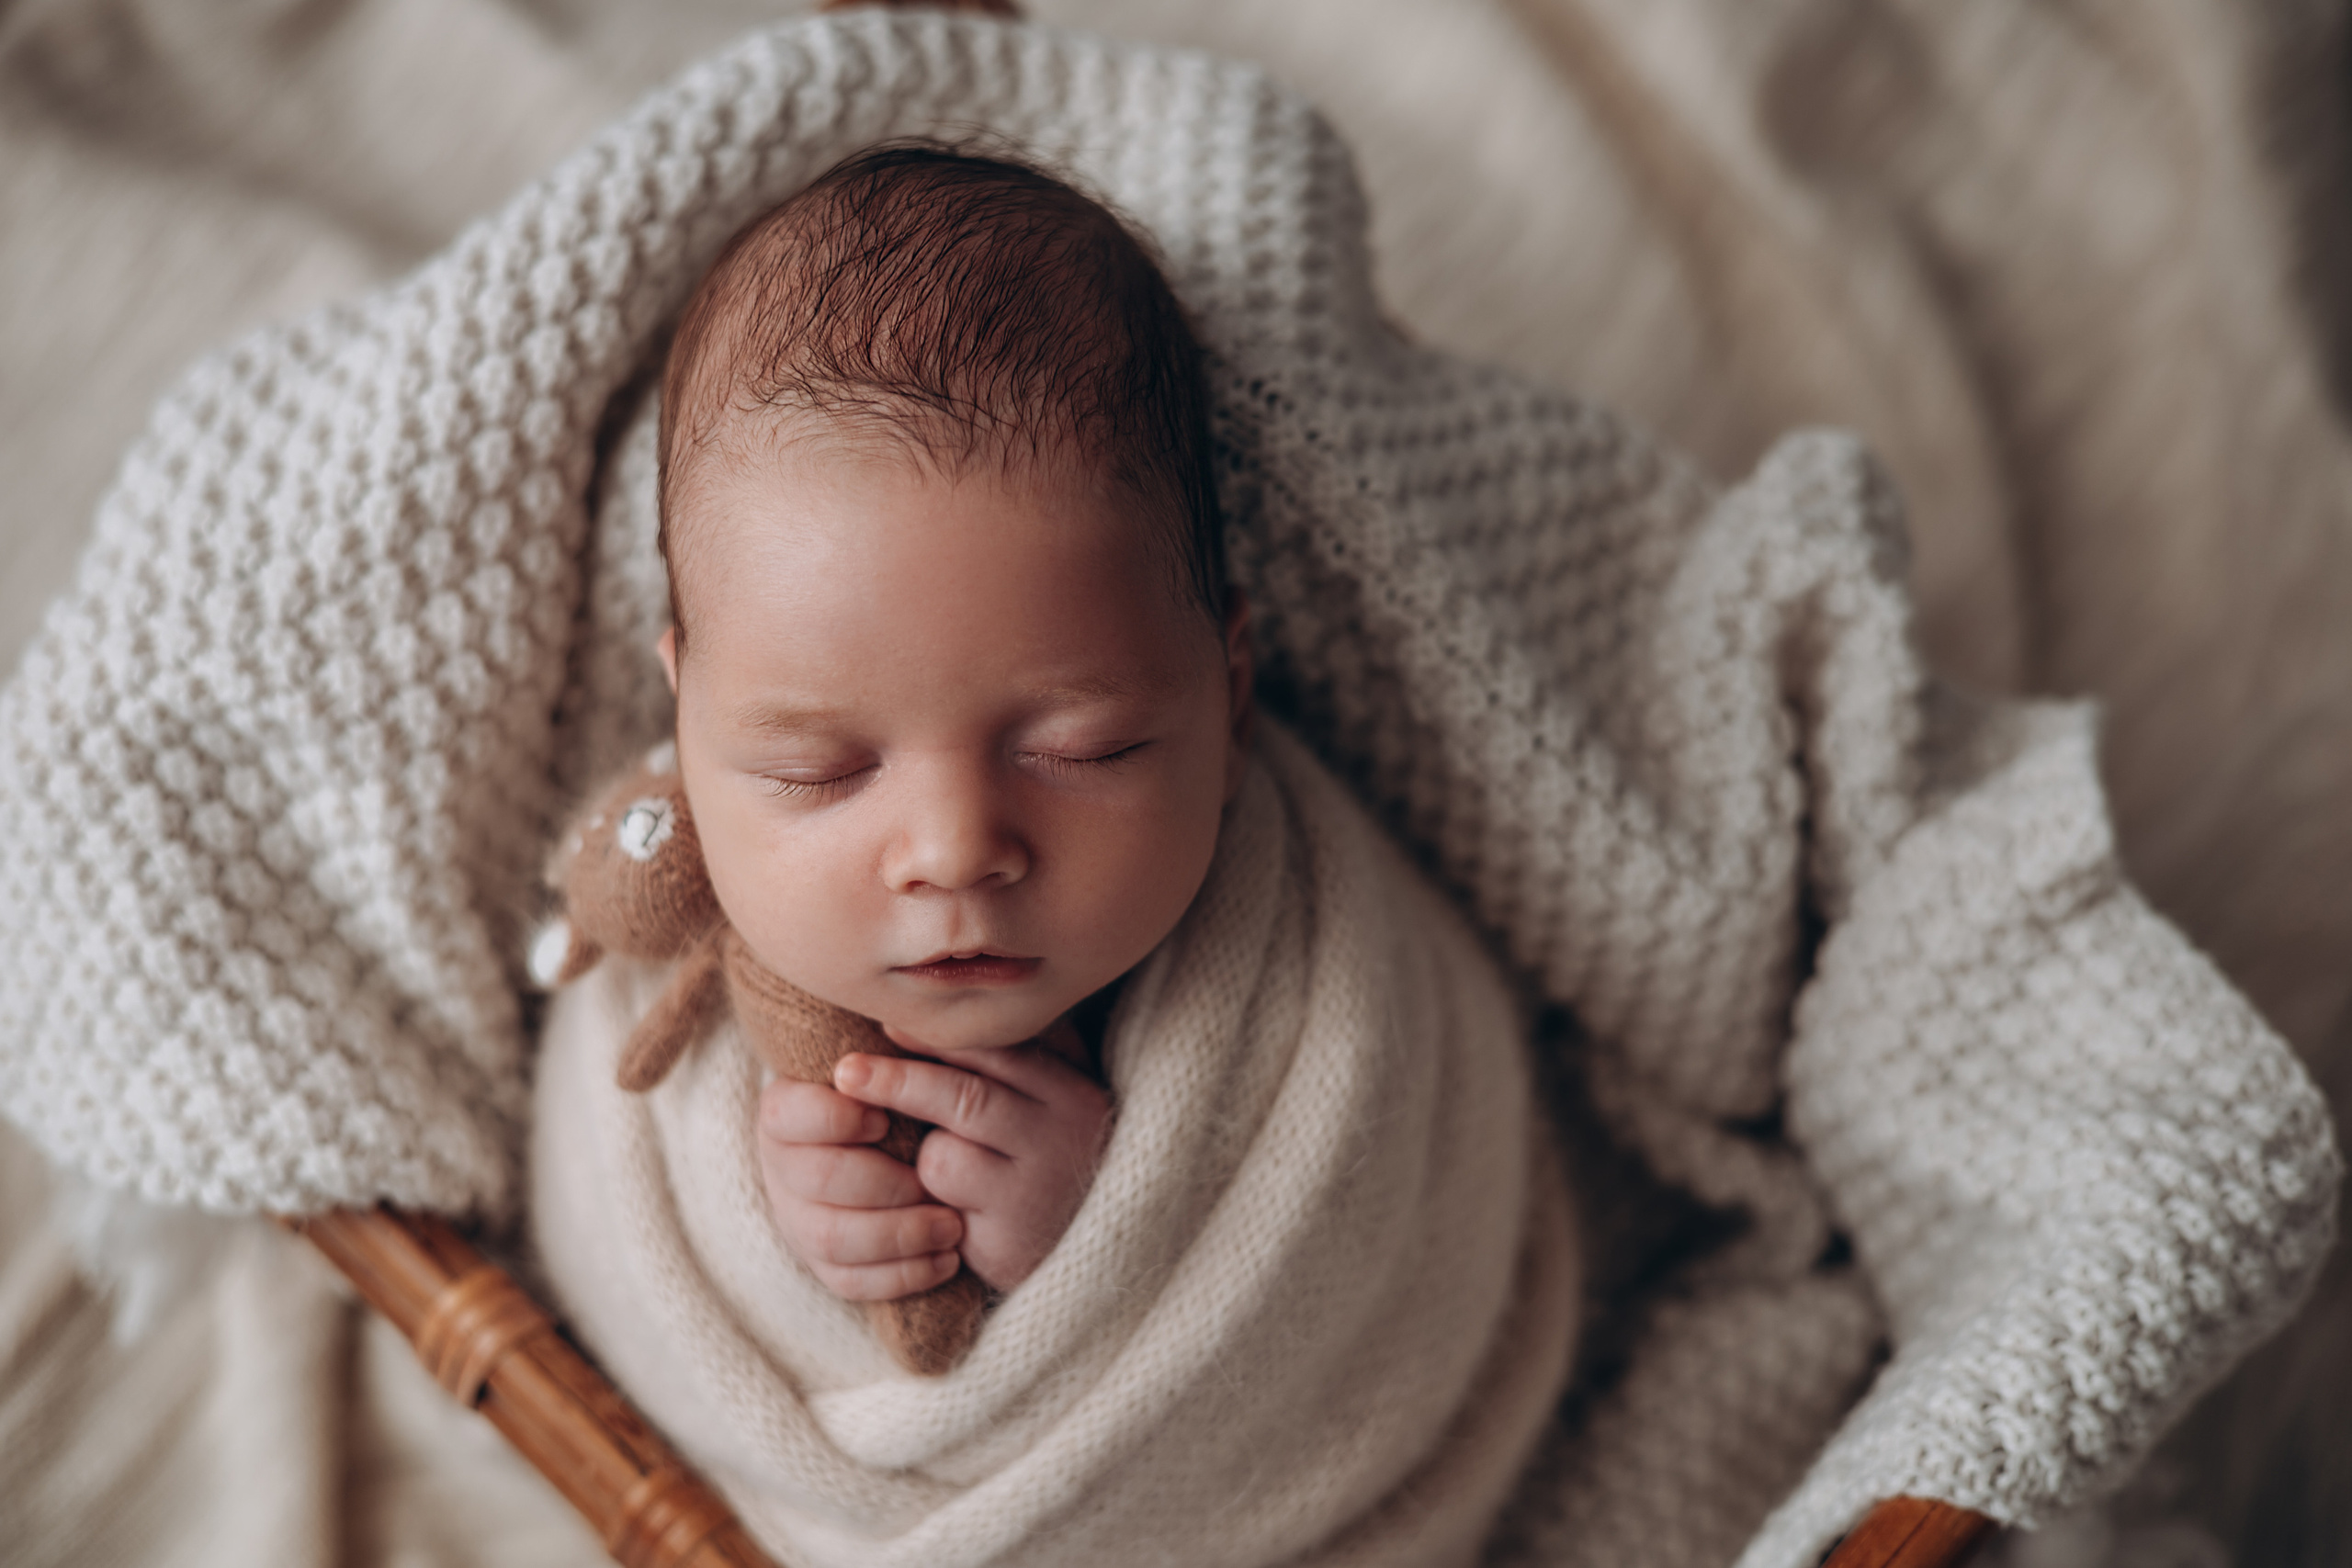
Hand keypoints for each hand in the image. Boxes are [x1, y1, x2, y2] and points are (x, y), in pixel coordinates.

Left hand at [757, 1025, 1112, 1297]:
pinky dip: (928, 1199)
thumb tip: (928, 1010)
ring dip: (924, 1152)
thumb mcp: (1057, 1097)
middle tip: (847, 1071)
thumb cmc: (1058, 1153)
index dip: (936, 1038)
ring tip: (942, 1157)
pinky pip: (936, 1210)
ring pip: (943, 1157)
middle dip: (898, 1082)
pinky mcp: (1002, 1244)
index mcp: (1072, 1095)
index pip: (999, 1051)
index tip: (886, 1025)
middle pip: (965, 1099)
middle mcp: (1057, 1143)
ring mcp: (1031, 1197)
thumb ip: (1017, 1053)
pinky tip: (947, 1200)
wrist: (1098, 1247)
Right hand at [757, 1075, 964, 1301]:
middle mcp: (782, 1166)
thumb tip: (905, 1032)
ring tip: (954, 1225)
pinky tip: (948, 1260)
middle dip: (882, 1182)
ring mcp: (797, 1219)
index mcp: (786, 1109)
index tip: (884, 1118)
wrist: (895, 1146)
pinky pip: (851, 1282)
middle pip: (816, 1180)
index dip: (836, 1119)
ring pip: (831, 1238)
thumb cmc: (895, 1094)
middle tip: (933, 1180)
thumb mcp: (889, 1068)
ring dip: (898, 1234)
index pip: (788, 1114)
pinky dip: (902, 1276)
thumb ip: (892, 1058)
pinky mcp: (823, 1264)